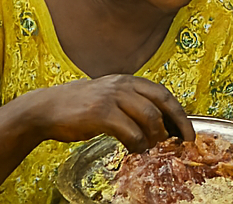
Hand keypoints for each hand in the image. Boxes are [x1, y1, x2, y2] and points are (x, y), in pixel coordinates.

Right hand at [14, 75, 193, 151]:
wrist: (45, 109)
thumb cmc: (79, 107)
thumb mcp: (109, 98)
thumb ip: (131, 105)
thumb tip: (156, 125)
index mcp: (129, 81)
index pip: (163, 94)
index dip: (179, 113)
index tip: (187, 131)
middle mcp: (123, 85)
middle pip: (162, 102)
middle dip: (177, 123)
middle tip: (181, 143)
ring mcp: (112, 97)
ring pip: (149, 117)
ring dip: (155, 136)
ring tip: (154, 149)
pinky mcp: (101, 113)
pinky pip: (130, 131)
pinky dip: (137, 144)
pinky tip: (135, 151)